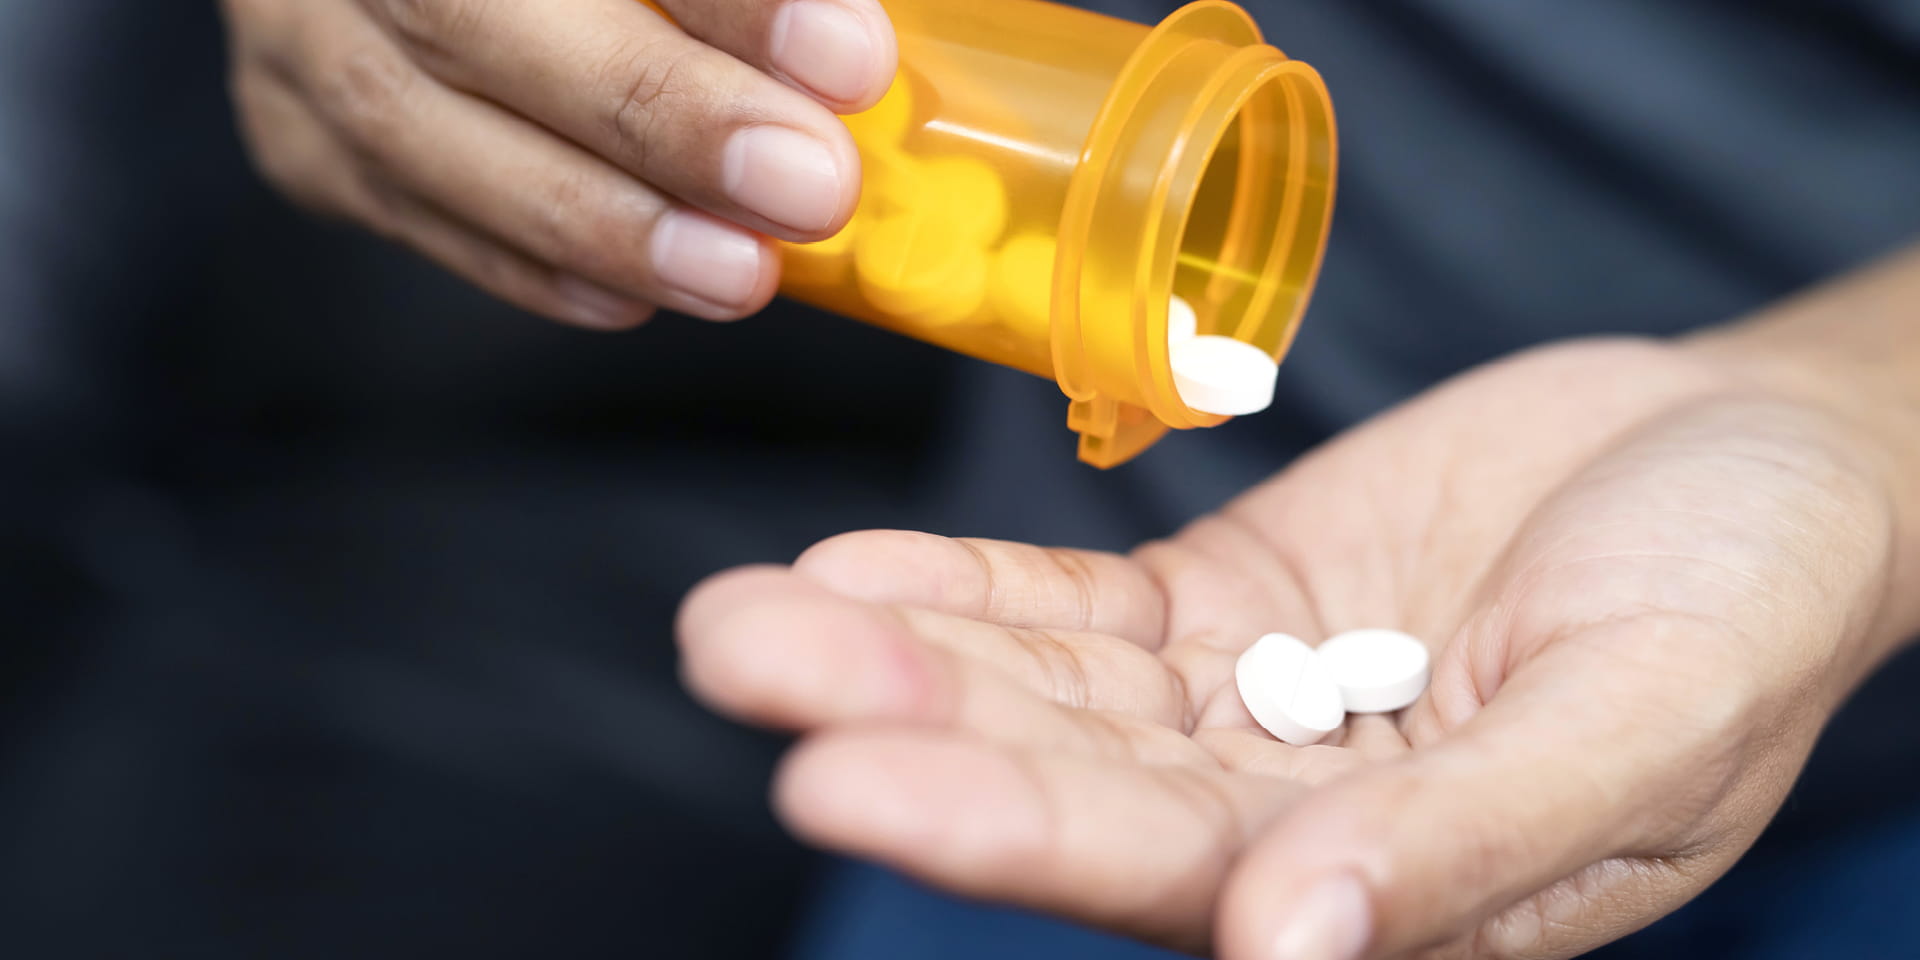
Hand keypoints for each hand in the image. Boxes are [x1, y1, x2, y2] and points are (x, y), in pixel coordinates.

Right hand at [219, 0, 892, 326]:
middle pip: (472, 14)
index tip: (847, 56)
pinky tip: (635, 293)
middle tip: (809, 187)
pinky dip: (527, 263)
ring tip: (739, 271)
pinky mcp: (295, 129)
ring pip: (417, 130)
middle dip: (661, 114)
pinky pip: (399, 207)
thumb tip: (851, 58)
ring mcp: (297, 27)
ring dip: (600, 221)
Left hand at [677, 336, 1915, 958]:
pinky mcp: (1226, 605)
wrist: (1754, 457)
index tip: (842, 777)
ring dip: (900, 651)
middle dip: (904, 728)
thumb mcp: (1643, 727)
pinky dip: (969, 592)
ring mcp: (1244, 708)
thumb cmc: (1745, 603)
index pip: (1169, 879)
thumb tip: (1288, 949)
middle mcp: (1285, 821)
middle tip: (743, 665)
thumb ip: (1465, 847)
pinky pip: (1078, 611)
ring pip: (1047, 694)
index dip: (1007, 828)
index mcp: (1390, 898)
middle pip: (1068, 783)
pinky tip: (850, 573)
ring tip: (742, 619)